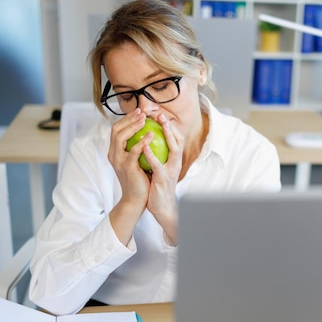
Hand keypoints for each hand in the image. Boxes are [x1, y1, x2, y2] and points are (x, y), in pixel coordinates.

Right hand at [107, 109, 150, 242]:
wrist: (136, 199)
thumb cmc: (140, 179)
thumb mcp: (137, 161)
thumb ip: (138, 148)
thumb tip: (148, 132)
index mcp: (115, 152)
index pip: (116, 130)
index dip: (126, 119)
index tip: (139, 112)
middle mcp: (113, 155)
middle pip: (115, 130)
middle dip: (128, 118)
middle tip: (142, 112)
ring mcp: (118, 161)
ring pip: (121, 137)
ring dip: (133, 126)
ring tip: (145, 119)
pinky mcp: (127, 167)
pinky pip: (134, 151)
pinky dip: (142, 141)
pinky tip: (151, 135)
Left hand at [143, 114, 184, 243]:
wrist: (161, 207)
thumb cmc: (157, 186)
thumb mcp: (159, 167)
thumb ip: (157, 155)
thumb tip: (147, 140)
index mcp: (174, 159)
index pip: (176, 138)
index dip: (170, 125)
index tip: (160, 114)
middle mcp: (176, 163)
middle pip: (178, 140)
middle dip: (171, 126)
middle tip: (160, 114)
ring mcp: (172, 170)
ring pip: (174, 149)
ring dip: (168, 135)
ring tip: (158, 124)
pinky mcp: (164, 179)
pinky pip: (158, 165)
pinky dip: (152, 154)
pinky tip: (143, 146)